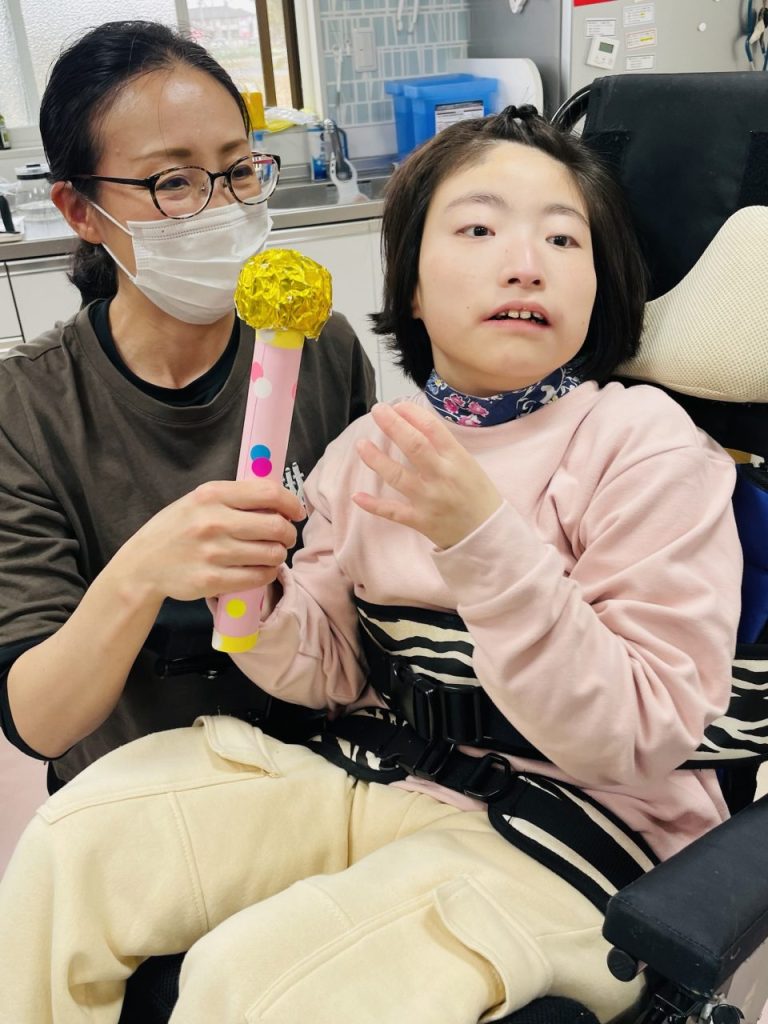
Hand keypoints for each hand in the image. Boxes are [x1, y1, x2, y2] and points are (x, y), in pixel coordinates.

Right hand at [117, 479, 304, 601]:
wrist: (143, 564)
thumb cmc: (177, 528)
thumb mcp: (199, 501)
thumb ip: (234, 497)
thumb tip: (279, 501)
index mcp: (212, 495)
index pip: (268, 493)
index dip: (291, 502)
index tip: (296, 512)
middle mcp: (213, 522)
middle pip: (275, 526)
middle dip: (288, 533)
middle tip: (285, 537)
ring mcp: (213, 553)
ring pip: (271, 554)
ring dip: (278, 555)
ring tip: (270, 553)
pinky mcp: (212, 581)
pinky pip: (258, 577)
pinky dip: (267, 573)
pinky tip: (261, 569)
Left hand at [352, 403, 502, 548]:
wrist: (488, 533)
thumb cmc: (478, 495)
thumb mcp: (468, 465)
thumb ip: (444, 448)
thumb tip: (414, 424)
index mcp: (457, 459)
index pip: (432, 429)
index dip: (412, 414)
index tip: (397, 405)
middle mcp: (442, 476)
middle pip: (413, 445)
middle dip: (392, 425)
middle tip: (377, 410)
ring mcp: (429, 499)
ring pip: (397, 476)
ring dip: (376, 459)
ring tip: (361, 444)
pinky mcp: (420, 520)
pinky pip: (392, 511)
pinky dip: (373, 505)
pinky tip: (356, 496)